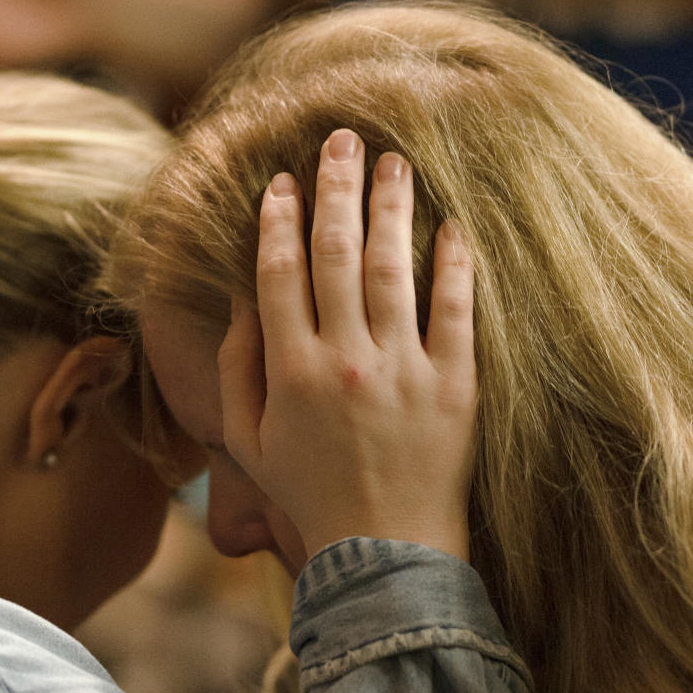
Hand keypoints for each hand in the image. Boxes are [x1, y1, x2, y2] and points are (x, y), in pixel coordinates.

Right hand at [218, 130, 476, 562]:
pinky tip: (451, 224)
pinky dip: (453, 263)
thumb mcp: (248, 441)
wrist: (384, 552)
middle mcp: (345, 361)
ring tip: (393, 161)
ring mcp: (404, 372)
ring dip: (391, 207)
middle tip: (341, 141)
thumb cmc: (309, 494)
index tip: (284, 180)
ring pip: (392, 269)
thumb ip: (236, 368)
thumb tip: (243, 298)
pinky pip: (455, 311)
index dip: (281, 220)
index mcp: (290, 372)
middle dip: (336, 189)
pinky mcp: (455, 387)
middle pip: (336, 253)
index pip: (281, 273)